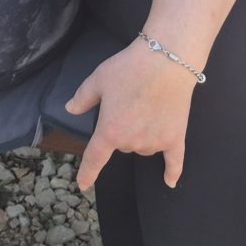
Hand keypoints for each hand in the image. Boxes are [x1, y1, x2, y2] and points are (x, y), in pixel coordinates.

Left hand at [65, 39, 198, 189]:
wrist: (166, 60)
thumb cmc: (129, 68)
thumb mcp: (98, 79)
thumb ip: (82, 98)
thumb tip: (70, 109)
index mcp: (110, 131)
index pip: (94, 159)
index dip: (87, 173)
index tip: (83, 185)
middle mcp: (132, 142)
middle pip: (122, 145)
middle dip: (123, 128)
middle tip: (129, 101)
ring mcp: (155, 142)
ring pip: (143, 146)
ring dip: (142, 134)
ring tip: (148, 105)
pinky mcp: (175, 137)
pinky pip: (174, 161)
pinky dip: (172, 171)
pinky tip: (169, 181)